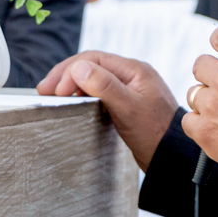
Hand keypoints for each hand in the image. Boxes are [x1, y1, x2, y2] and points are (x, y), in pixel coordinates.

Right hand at [37, 51, 178, 170]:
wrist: (172, 157)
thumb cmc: (155, 133)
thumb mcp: (128, 108)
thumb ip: (104, 85)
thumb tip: (78, 68)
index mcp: (134, 69)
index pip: (94, 59)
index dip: (70, 71)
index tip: (55, 91)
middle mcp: (132, 74)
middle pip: (92, 65)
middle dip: (66, 75)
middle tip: (44, 90)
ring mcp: (130, 88)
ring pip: (94, 77)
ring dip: (72, 83)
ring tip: (53, 95)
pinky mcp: (126, 102)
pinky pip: (100, 90)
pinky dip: (82, 93)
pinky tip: (72, 101)